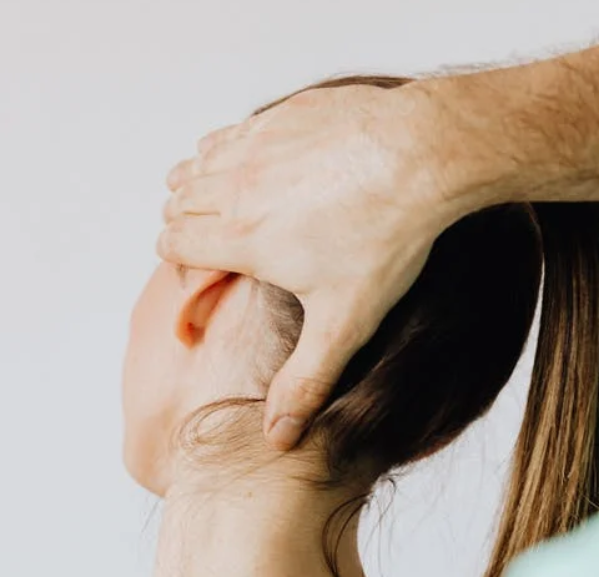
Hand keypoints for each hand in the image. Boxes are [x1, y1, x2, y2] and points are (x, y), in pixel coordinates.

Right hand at [158, 82, 466, 448]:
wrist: (426, 155)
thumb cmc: (387, 238)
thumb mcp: (346, 322)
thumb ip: (306, 381)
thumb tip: (277, 439)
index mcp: (241, 238)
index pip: (173, 243)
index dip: (177, 258)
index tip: (198, 270)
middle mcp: (237, 187)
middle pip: (177, 201)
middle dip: (184, 221)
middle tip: (212, 240)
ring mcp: (258, 145)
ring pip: (196, 162)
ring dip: (200, 182)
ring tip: (227, 204)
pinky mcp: (284, 115)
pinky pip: (233, 131)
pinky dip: (232, 148)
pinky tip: (259, 164)